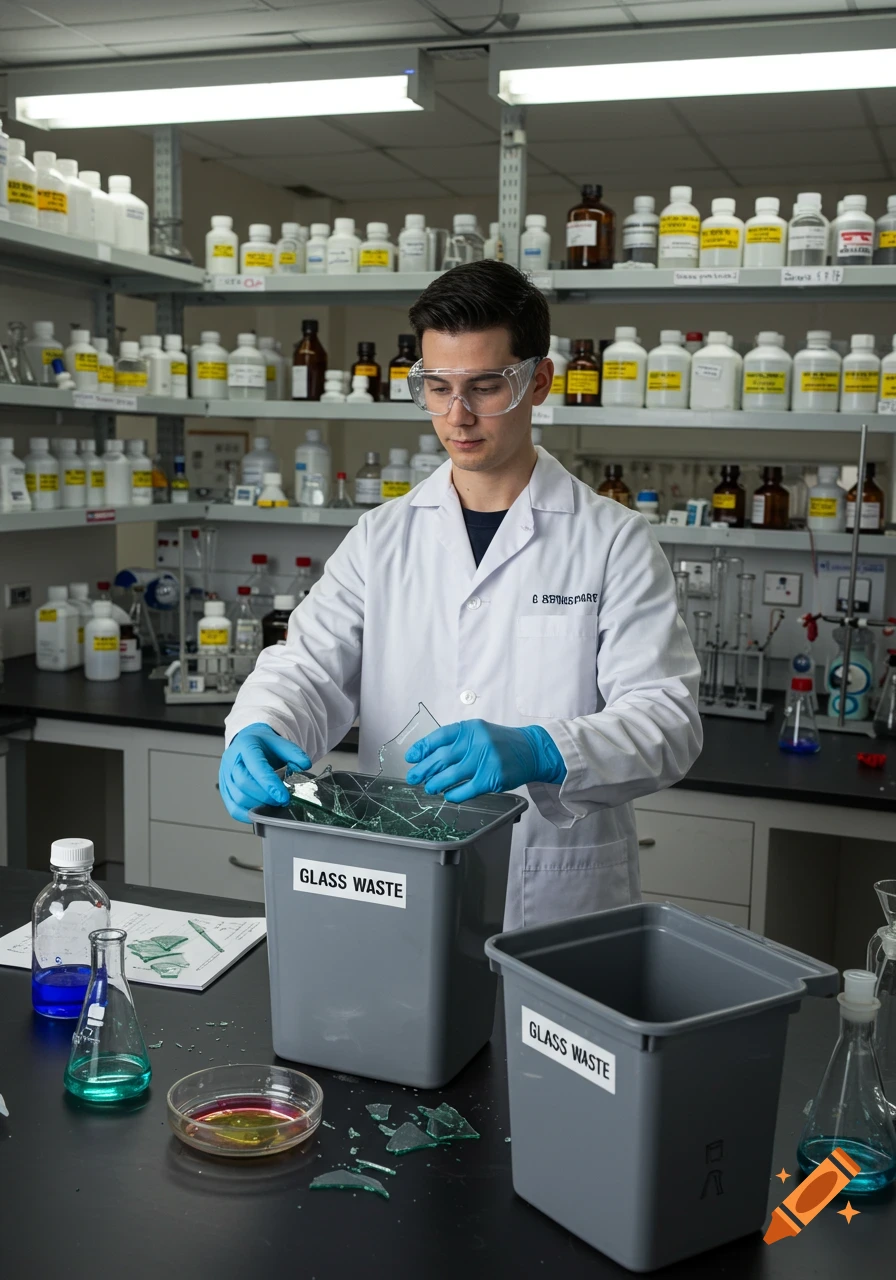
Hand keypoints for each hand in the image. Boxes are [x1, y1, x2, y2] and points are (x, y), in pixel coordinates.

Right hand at [219, 723, 310, 822]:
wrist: (247, 744)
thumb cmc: (263, 745)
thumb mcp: (279, 742)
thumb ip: (293, 753)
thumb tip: (305, 765)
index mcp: (246, 745)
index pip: (256, 767)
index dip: (270, 784)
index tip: (284, 797)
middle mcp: (231, 760)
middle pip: (244, 783)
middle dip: (265, 796)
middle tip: (282, 800)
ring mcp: (225, 776)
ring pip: (237, 797)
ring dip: (257, 805)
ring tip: (273, 804)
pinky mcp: (225, 790)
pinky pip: (232, 808)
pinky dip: (247, 814)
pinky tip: (261, 812)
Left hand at [405, 719, 565, 803]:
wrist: (532, 750)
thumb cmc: (502, 743)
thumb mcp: (479, 733)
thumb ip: (457, 741)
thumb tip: (428, 757)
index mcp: (470, 728)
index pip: (439, 736)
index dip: (422, 748)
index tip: (410, 757)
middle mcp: (477, 742)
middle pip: (441, 758)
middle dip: (423, 769)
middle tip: (413, 778)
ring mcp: (485, 760)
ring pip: (451, 775)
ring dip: (436, 784)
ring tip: (429, 788)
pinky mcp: (492, 778)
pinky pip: (466, 789)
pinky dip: (454, 794)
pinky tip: (448, 795)